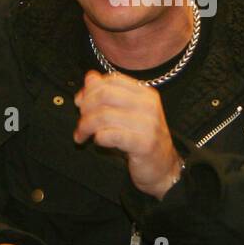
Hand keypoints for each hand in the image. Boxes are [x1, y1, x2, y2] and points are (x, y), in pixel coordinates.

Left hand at [73, 70, 182, 198]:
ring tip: (82, 135)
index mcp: (145, 94)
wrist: (163, 166)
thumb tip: (90, 78)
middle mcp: (148, 105)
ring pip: (104, 115)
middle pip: (105, 95)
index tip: (80, 102)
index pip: (112, 80)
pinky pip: (110, 135)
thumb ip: (109, 94)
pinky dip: (98, 137)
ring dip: (86, 126)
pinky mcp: (143, 144)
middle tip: (80, 121)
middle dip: (85, 107)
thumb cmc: (142, 138)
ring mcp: (148, 125)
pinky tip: (98, 142)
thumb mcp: (127, 112)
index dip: (91, 89)